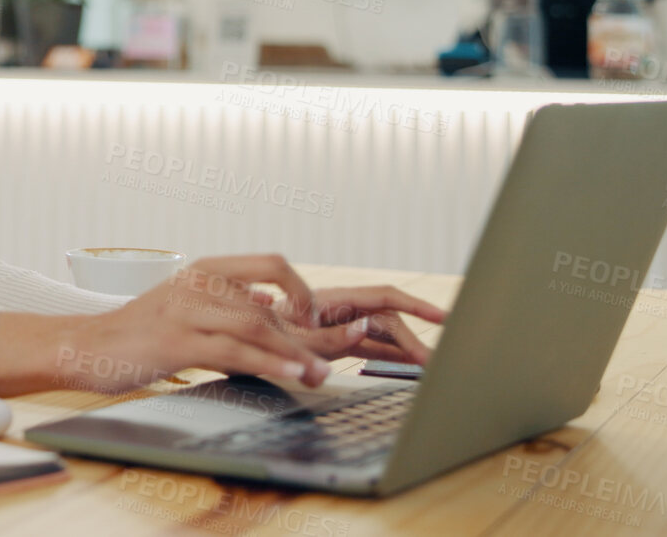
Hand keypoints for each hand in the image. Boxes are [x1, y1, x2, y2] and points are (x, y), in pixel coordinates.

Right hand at [46, 255, 333, 392]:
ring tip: (318, 374)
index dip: (302, 291)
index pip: (272, 264)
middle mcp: (198, 283)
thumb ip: (228, 305)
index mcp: (204, 270)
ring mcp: (185, 310)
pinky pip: (234, 351)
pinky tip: (290, 374)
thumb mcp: (186, 306)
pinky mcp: (176, 341)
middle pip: (271, 305)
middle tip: (333, 359)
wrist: (87, 346)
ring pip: (257, 326)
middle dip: (308, 335)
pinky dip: (268, 364)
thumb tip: (272, 307)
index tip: (313, 320)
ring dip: (295, 354)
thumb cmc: (139, 331)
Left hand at [242, 285, 448, 364]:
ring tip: (428, 367)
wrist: (222, 336)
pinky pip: (363, 347)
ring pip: (377, 334)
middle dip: (413, 338)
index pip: (383, 298)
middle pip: (385, 320)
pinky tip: (404, 365)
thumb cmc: (248, 330)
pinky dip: (385, 355)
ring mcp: (331, 326)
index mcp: (329, 301)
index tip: (443, 317)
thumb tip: (366, 328)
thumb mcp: (286, 338)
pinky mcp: (325, 342)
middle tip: (437, 364)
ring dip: (402, 349)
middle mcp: (335, 310)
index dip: (416, 305)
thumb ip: (327, 336)